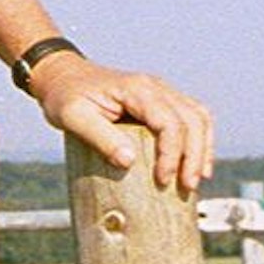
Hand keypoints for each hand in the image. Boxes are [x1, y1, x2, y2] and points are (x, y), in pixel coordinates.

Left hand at [30, 53, 213, 190]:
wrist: (61, 75)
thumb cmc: (64, 96)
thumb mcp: (73, 117)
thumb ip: (99, 137)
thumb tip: (129, 162)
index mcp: (136, 89)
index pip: (169, 122)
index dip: (172, 153)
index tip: (162, 180)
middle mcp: (155, 86)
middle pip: (192, 119)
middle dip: (194, 156)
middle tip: (186, 187)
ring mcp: (161, 91)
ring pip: (199, 116)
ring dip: (202, 148)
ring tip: (196, 179)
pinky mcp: (160, 101)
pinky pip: (192, 116)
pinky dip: (199, 139)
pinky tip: (195, 162)